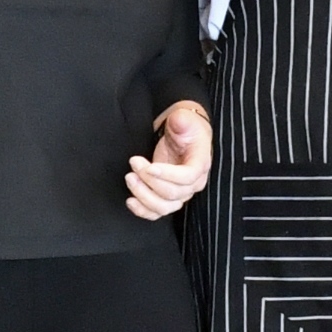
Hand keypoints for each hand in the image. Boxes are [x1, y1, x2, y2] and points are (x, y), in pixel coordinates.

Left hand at [126, 100, 212, 217]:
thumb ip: (182, 120)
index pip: (187, 177)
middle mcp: (193, 183)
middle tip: (135, 163)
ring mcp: (181, 193)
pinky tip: (131, 200)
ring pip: (165, 207)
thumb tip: (179, 121)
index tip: (148, 167)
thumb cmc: (186, 129)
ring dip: (144, 196)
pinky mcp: (168, 197)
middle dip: (149, 181)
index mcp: (200, 164)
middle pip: (173, 193)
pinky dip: (143, 211)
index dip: (167, 175)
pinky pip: (157, 212)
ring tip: (130, 178)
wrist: (183, 136)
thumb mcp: (185, 119)